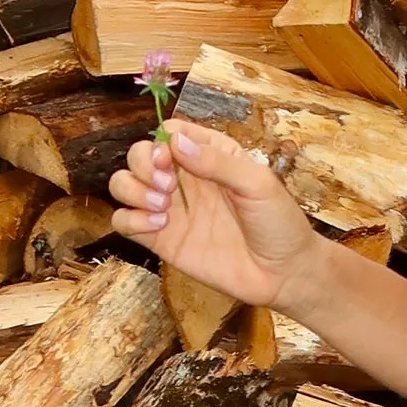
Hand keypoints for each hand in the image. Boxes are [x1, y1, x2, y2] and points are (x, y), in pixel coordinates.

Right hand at [107, 118, 320, 314]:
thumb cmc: (279, 223)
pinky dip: (128, 220)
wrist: (283, 274)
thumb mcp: (258, 184)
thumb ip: (218, 162)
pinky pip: (124, 222)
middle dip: (142, 164)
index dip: (161, 141)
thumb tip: (176, 143)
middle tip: (166, 185)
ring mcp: (170, 209)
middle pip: (139, 155)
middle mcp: (185, 178)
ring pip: (124, 185)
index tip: (170, 159)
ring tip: (161, 207)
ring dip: (132, 189)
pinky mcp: (161, 240)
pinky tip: (158, 226)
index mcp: (211, 155)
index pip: (170, 132)